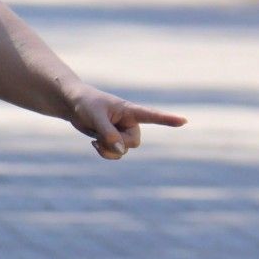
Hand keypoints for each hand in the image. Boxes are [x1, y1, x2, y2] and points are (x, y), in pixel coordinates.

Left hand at [66, 85, 186, 159]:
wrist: (75, 105)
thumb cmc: (86, 104)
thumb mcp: (95, 117)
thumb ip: (108, 133)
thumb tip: (121, 150)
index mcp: (130, 110)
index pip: (152, 116)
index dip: (167, 119)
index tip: (184, 121)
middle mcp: (130, 123)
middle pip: (133, 142)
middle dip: (117, 143)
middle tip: (101, 134)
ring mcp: (123, 132)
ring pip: (124, 151)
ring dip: (108, 149)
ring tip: (95, 137)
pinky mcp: (115, 140)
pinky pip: (115, 154)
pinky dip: (105, 153)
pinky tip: (94, 143)